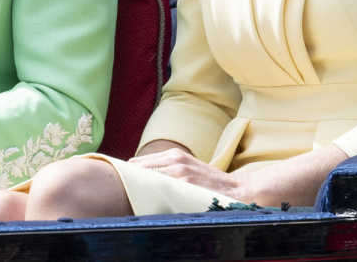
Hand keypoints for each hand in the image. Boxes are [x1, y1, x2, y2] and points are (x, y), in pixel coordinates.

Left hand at [128, 148, 243, 200]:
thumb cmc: (209, 183)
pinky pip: (161, 188)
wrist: (238, 190)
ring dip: (137, 187)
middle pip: (140, 168)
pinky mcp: (186, 184)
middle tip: (118, 191)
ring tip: (128, 197)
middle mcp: (175, 159)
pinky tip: (144, 201)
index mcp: (174, 155)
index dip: (128, 173)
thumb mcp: (187, 169)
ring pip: (148, 177)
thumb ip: (168, 170)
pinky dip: (150, 194)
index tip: (118, 181)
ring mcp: (180, 172)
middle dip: (128, 179)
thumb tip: (142, 177)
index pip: (140, 162)